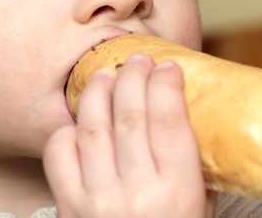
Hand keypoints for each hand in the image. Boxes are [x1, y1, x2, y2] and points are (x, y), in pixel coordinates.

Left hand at [44, 53, 213, 217]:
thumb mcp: (201, 212)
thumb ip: (194, 172)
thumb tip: (185, 119)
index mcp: (178, 193)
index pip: (169, 122)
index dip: (166, 85)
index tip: (168, 67)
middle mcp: (137, 193)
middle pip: (130, 116)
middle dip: (133, 77)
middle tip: (137, 59)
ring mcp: (98, 200)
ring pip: (93, 127)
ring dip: (99, 92)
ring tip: (105, 75)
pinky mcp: (69, 208)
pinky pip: (60, 155)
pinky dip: (67, 131)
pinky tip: (78, 121)